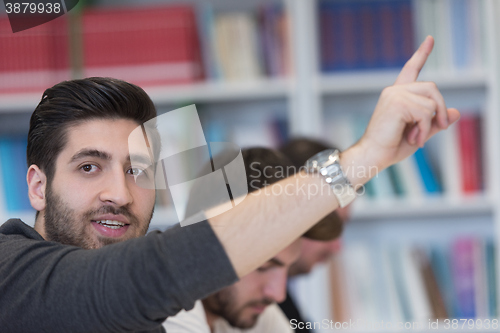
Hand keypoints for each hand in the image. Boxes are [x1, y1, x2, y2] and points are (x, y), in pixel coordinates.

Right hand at [355, 36, 460, 170]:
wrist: (373, 155)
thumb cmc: (390, 146)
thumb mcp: (419, 133)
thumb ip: (435, 122)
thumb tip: (457, 113)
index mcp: (397, 95)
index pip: (411, 69)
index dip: (422, 54)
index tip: (430, 39)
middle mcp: (395, 91)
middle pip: (432, 87)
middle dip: (441, 108)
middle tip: (441, 126)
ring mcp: (395, 95)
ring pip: (431, 103)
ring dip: (430, 125)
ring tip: (416, 138)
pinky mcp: (397, 104)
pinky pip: (425, 113)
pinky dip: (425, 129)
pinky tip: (413, 138)